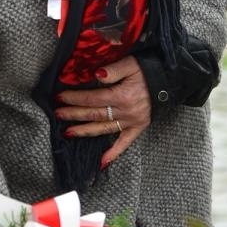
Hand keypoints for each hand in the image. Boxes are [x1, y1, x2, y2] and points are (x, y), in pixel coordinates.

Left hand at [55, 55, 151, 169]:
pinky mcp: (138, 128)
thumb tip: (97, 74)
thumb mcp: (132, 64)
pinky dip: (113, 153)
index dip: (75, 98)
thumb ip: (114, 69)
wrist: (168, 80)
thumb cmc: (148, 70)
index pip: (93, 99)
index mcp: (122, 96)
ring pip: (103, 129)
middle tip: (58, 114)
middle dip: (74, 114)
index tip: (60, 97)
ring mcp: (131, 122)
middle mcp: (126, 112)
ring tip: (68, 133)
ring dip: (85, 131)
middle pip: (94, 114)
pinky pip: (124, 143)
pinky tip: (102, 162)